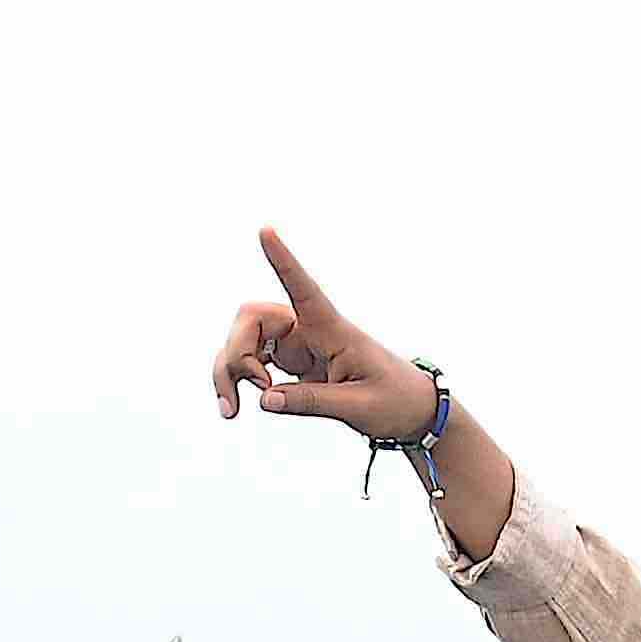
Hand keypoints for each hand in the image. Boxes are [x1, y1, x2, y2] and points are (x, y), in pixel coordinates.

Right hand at [212, 228, 435, 437]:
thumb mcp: (357, 407)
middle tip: (249, 390)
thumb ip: (311, 402)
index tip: (265, 230)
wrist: (410, 411)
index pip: (304, 289)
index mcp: (334, 330)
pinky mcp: (294, 363)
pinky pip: (253, 362)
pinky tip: (236, 405)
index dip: (284, 260)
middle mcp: (311, 330)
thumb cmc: (394, 400)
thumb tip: (265, 398)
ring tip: (232, 410)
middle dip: (235, 352)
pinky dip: (239, 381)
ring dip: (229, 371)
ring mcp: (299, 346)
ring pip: (246, 342)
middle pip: (253, 319)